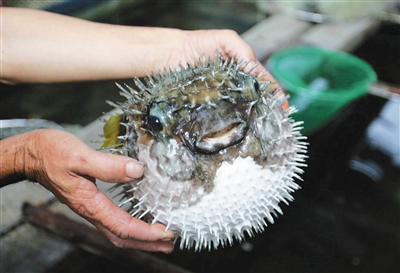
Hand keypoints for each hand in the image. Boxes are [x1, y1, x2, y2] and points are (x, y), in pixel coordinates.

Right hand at [0, 129, 173, 252]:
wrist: (32, 155)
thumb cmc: (51, 154)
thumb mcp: (80, 156)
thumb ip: (108, 166)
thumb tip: (137, 172)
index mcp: (89, 204)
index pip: (123, 227)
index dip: (146, 233)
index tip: (167, 232)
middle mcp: (91, 210)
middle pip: (122, 237)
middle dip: (147, 243)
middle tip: (170, 244)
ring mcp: (91, 208)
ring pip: (118, 231)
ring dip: (140, 237)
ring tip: (160, 237)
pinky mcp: (91, 201)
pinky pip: (114, 221)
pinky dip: (131, 226)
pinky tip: (140, 219)